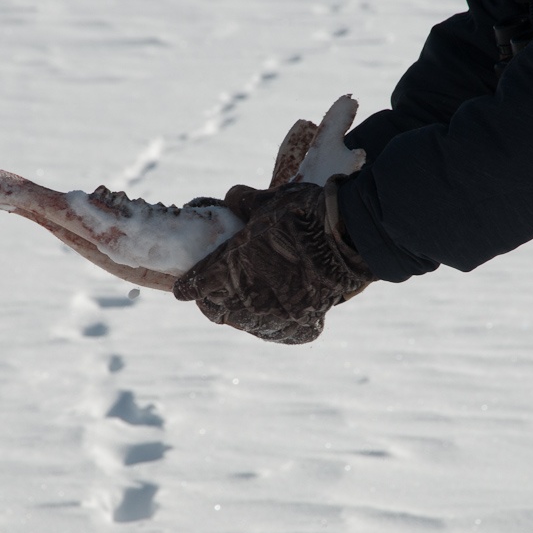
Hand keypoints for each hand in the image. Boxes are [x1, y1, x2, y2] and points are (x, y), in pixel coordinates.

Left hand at [173, 176, 374, 343]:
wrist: (347, 239)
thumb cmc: (302, 216)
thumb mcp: (267, 201)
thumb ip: (242, 202)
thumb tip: (231, 198)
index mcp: (227, 269)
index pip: (195, 286)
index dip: (188, 287)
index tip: (184, 290)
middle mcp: (245, 300)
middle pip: (216, 311)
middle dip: (213, 302)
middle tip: (216, 293)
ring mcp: (273, 318)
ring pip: (246, 325)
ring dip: (243, 315)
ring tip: (249, 303)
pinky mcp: (300, 327)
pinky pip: (281, 333)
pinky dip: (278, 325)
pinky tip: (280, 313)